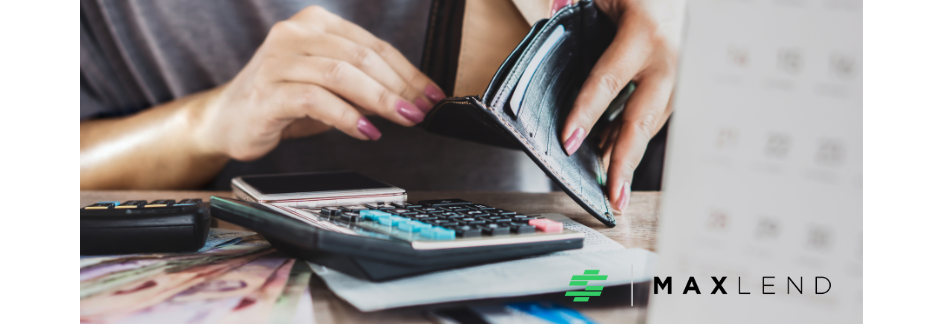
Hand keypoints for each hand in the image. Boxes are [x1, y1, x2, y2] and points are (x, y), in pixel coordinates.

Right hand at [197, 6, 445, 160]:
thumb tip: (411, 98)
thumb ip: (363, 83)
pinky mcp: (267, 92)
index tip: (431, 95)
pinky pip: (315, 100)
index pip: (373, 45)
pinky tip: (366, 131)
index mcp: (315, 23)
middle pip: (361, 56)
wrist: (228, 119)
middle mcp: (295, 34)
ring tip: (402, 119)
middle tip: (421, 110)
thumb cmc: (284, 100)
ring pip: (341, 74)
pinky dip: (346, 117)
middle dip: (399, 86)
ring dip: (379, 99)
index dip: (408, 71)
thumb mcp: (329, 85)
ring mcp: (278, 61)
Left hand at [557, 0, 683, 211]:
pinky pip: (653, 117)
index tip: (569, 141)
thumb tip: (551, 17)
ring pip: (649, 124)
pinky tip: (613, 155)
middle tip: (612, 196)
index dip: (586, 113)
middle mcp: (667, 59)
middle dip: (624, 162)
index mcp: (644, 33)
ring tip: (609, 186)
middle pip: (641, 120)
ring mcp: (679, 75)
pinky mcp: (681, 85)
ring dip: (625, 155)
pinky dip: (631, 137)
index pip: (608, 81)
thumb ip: (576, 4)